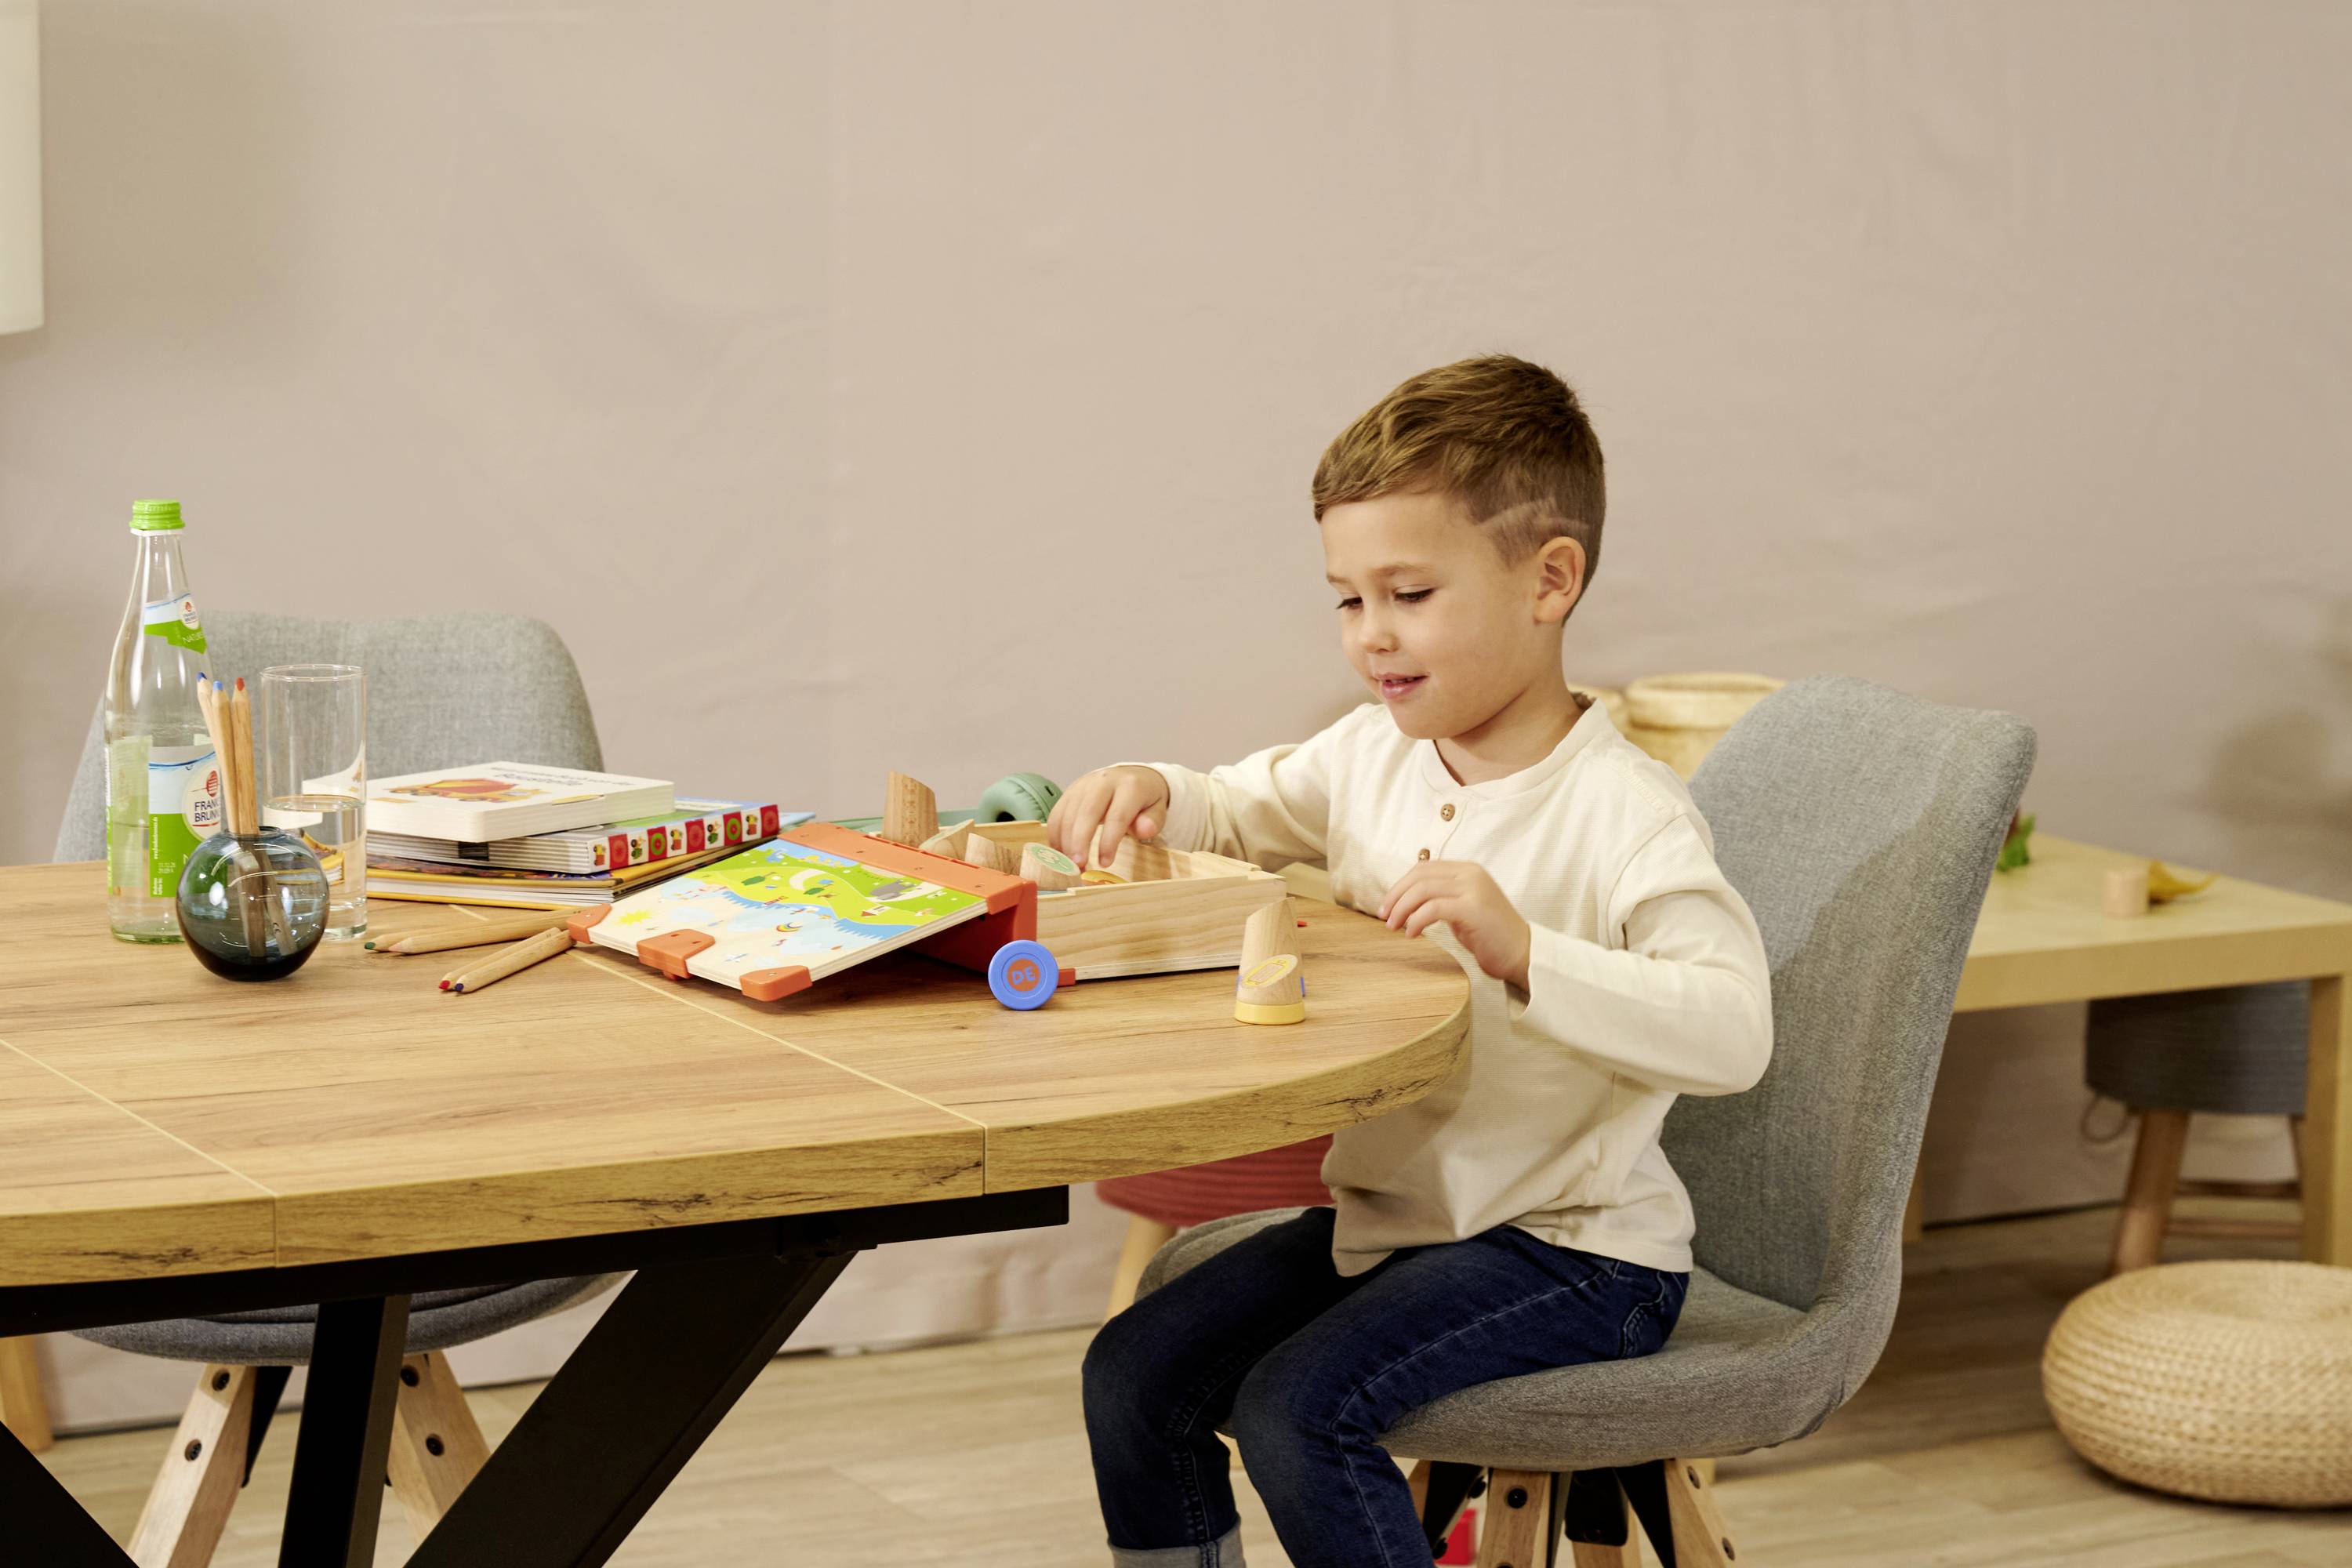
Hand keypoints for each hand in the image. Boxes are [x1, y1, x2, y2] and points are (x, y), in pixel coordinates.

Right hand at [1047, 765, 1171, 869]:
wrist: (1133, 776)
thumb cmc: (1144, 799)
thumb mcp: (1158, 809)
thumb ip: (1152, 821)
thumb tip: (1145, 830)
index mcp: (1129, 786)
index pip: (1116, 816)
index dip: (1108, 842)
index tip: (1105, 863)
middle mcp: (1104, 781)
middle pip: (1087, 812)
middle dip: (1080, 841)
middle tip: (1078, 865)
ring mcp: (1083, 785)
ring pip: (1068, 813)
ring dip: (1066, 842)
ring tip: (1071, 865)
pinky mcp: (1070, 791)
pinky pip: (1057, 814)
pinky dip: (1056, 836)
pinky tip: (1061, 853)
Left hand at [1378, 860, 1531, 989]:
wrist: (1521, 953)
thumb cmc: (1489, 935)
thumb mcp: (1462, 907)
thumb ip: (1441, 896)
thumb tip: (1406, 899)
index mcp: (1467, 870)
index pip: (1423, 869)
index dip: (1400, 885)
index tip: (1387, 906)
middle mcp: (1471, 874)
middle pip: (1419, 876)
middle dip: (1395, 896)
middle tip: (1384, 917)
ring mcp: (1473, 889)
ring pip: (1423, 890)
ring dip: (1401, 909)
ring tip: (1394, 927)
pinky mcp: (1473, 908)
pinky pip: (1433, 909)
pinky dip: (1416, 921)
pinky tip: (1412, 934)